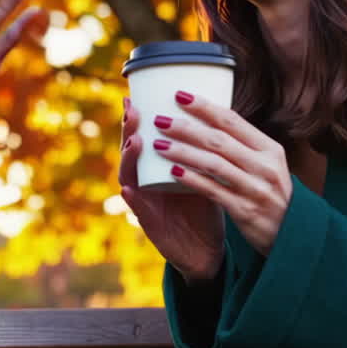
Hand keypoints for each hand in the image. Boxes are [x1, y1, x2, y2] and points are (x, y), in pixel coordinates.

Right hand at [119, 97, 225, 283]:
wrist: (208, 250)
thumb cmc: (204, 207)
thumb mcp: (204, 173)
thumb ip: (204, 150)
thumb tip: (217, 111)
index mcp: (157, 169)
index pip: (142, 139)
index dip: (134, 120)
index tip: (133, 97)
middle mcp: (146, 183)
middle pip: (131, 154)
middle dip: (128, 132)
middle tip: (133, 111)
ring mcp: (146, 205)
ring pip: (130, 179)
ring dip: (128, 161)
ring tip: (134, 143)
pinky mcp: (152, 227)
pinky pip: (140, 213)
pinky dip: (133, 202)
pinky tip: (129, 190)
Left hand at [151, 91, 292, 257]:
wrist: (294, 236)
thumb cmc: (271, 195)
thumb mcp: (267, 166)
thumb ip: (244, 146)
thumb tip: (210, 119)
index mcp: (270, 150)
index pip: (233, 120)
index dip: (205, 106)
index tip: (179, 95)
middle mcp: (264, 166)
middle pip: (219, 140)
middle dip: (187, 127)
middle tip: (160, 120)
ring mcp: (255, 189)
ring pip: (214, 164)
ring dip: (184, 152)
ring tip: (159, 144)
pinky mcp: (245, 211)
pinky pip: (213, 191)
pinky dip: (192, 179)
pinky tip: (173, 172)